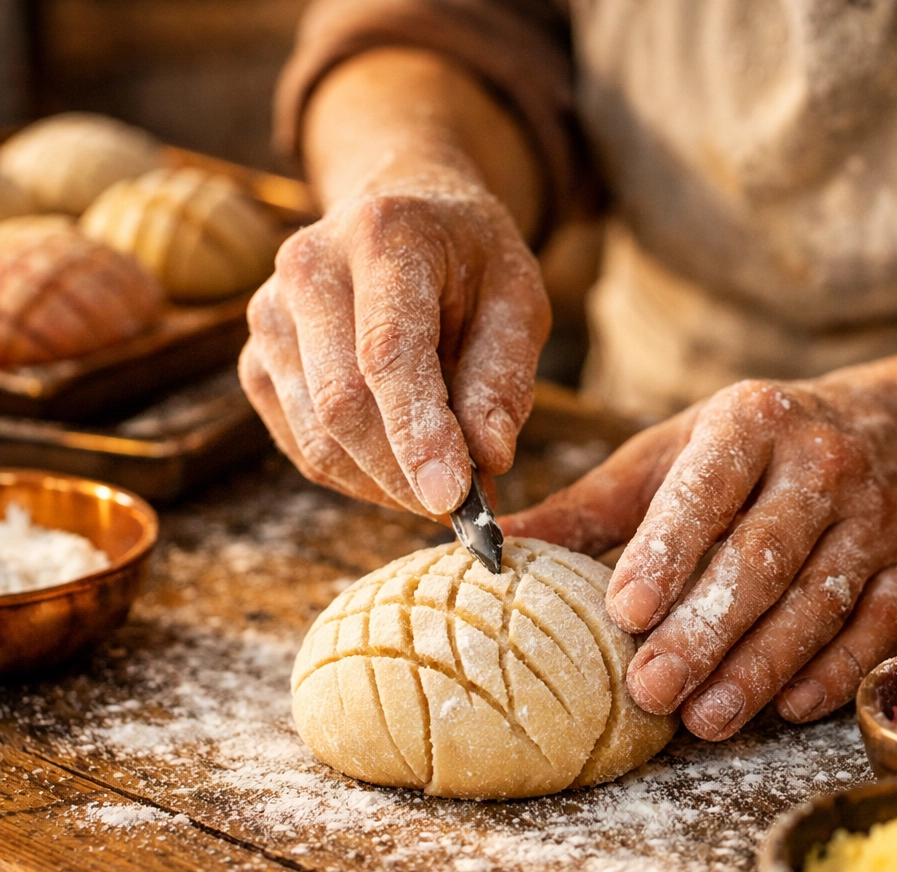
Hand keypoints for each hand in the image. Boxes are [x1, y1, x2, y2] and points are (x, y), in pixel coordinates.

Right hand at [239, 172, 550, 517]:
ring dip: (386, 484)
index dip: (418, 433)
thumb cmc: (469, 262)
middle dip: (406, 474)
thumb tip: (489, 460)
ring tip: (441, 481)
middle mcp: (308, 269)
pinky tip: (401, 467)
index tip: (453, 499)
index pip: (388, 352)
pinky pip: (304, 449)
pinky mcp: (257, 362)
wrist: (402, 220)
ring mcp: (269, 317)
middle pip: (341, 404)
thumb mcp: (517, 301)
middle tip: (468, 504)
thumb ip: (504, 378)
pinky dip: (358, 478)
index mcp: (381, 236)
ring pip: (318, 439)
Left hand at [503, 379, 896, 738]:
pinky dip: (831, 672)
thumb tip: (492, 549)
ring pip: (817, 602)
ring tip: (703, 718)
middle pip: (762, 558)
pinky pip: (876, 627)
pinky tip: (785, 707)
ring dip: (760, 667)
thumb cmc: (744, 451)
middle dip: (705, 631)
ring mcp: (876, 517)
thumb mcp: (666, 457)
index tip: (625, 611)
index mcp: (752, 422)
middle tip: (650, 690)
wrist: (880, 429)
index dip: (668, 551)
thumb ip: (588, 508)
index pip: (707, 490)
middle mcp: (823, 462)